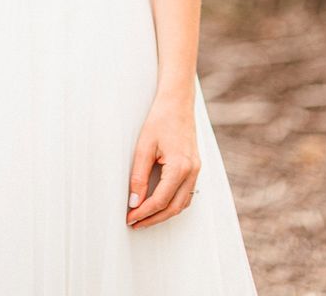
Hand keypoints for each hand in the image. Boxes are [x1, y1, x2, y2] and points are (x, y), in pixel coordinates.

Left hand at [125, 93, 200, 228]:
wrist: (177, 102)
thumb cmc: (160, 120)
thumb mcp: (144, 147)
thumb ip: (139, 176)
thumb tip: (134, 202)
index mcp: (180, 167)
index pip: (160, 200)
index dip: (143, 212)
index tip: (129, 217)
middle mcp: (192, 171)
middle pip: (174, 207)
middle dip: (154, 219)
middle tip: (135, 223)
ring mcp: (196, 170)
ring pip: (182, 203)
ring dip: (164, 213)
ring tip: (144, 217)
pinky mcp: (195, 167)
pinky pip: (187, 193)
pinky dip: (173, 203)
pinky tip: (159, 203)